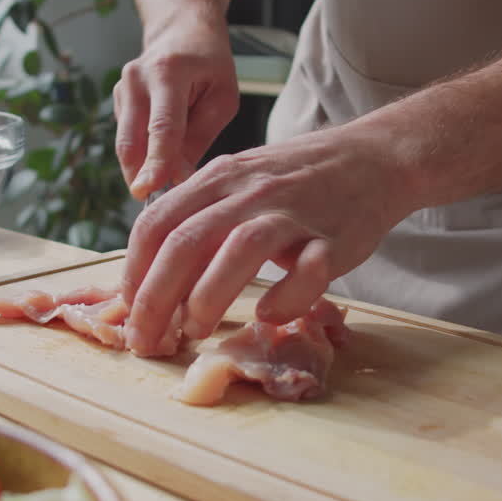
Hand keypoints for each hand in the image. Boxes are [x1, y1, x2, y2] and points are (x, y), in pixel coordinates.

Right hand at [113, 12, 238, 200]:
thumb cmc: (209, 65)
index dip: (156, 162)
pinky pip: (128, 139)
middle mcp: (136, 79)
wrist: (181, 31)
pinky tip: (162, 153)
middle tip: (155, 204)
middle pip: (130, 141)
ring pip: (125, 145)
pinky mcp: (117, 101)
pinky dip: (143, 155)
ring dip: (142, 168)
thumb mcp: (222, 98)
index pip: (160, 127)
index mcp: (167, 73)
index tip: (149, 191)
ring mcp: (121, 89)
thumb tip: (176, 177)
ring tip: (166, 179)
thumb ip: (200, 137)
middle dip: (139, 176)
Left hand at [122, 123, 411, 353]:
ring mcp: (293, 213)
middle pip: (185, 241)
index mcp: (217, 178)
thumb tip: (150, 278)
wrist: (373, 159)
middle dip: (156, 298)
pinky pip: (308, 272)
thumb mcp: (237, 183)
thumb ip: (198, 218)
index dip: (133, 273)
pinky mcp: (335, 239)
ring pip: (239, 249)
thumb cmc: (294, 183)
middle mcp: (249, 191)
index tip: (128, 312)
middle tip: (148, 341)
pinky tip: (268, 315)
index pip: (156, 223)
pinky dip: (285, 299)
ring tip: (196, 332)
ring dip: (208, 297)